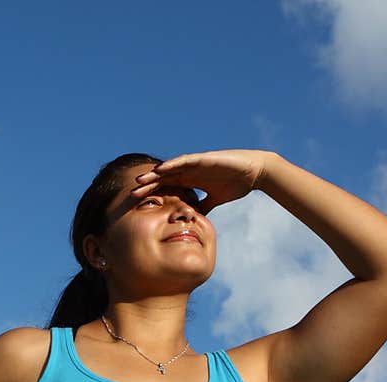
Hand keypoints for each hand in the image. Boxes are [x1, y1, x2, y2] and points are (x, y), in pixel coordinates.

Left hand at [131, 149, 273, 214]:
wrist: (254, 173)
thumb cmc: (236, 184)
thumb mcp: (215, 200)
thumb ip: (203, 206)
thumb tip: (195, 218)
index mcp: (191, 181)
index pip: (167, 188)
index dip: (153, 195)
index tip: (138, 205)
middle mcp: (189, 171)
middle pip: (163, 178)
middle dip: (148, 186)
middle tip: (131, 194)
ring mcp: (195, 164)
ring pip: (169, 169)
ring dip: (154, 174)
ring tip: (139, 181)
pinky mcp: (203, 158)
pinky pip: (184, 160)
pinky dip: (172, 164)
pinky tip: (160, 169)